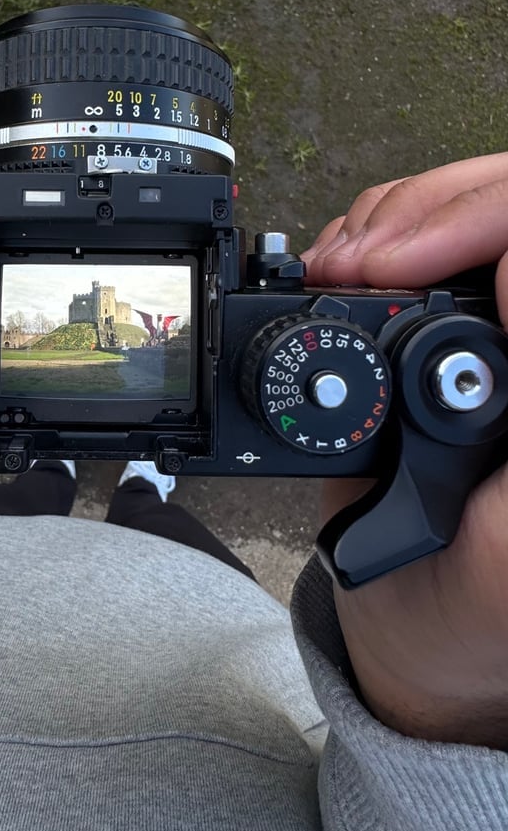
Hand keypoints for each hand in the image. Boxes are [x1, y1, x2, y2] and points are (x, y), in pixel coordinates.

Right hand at [299, 153, 507, 748]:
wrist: (417, 630)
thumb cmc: (478, 604)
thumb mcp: (507, 542)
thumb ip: (500, 406)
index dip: (477, 220)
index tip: (391, 265)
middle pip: (502, 200)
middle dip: (424, 213)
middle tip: (351, 266)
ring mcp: (497, 326)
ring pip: (470, 200)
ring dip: (396, 219)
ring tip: (339, 269)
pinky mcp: (465, 316)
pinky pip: (429, 229)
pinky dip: (376, 233)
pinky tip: (345, 270)